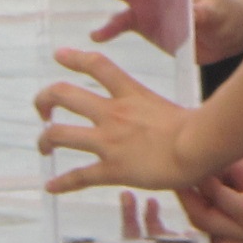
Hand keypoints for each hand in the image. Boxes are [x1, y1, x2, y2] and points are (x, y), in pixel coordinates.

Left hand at [35, 46, 192, 191]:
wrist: (200, 145)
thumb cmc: (200, 130)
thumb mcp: (174, 111)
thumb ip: (160, 116)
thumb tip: (171, 127)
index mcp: (131, 95)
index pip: (97, 65)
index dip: (76, 57)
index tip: (60, 55)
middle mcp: (113, 113)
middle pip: (64, 94)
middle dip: (45, 99)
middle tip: (43, 109)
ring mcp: (109, 141)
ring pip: (60, 133)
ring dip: (45, 139)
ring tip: (43, 145)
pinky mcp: (112, 169)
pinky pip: (79, 176)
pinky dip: (62, 183)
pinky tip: (51, 187)